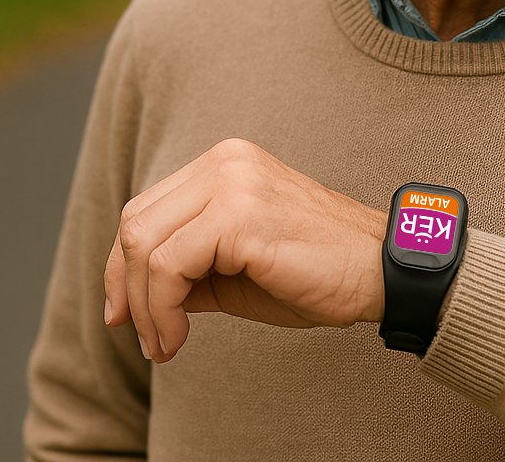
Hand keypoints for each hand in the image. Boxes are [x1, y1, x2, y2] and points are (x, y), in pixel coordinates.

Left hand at [104, 138, 386, 362]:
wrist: (382, 273)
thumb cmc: (317, 273)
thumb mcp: (235, 269)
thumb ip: (187, 269)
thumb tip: (132, 297)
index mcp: (224, 164)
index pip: (146, 208)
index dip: (123, 265)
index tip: (124, 314)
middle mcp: (224, 161)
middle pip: (136, 222)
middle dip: (127, 287)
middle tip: (146, 337)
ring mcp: (232, 182)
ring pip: (146, 244)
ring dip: (145, 306)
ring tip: (165, 343)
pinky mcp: (241, 215)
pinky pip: (171, 265)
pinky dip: (162, 309)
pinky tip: (179, 336)